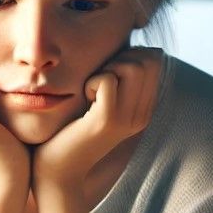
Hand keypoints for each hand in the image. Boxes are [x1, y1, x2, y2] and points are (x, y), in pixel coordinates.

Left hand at [32, 47, 161, 191]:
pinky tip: (84, 99)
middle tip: (98, 81)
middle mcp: (142, 114)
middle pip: (147, 60)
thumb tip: (126, 43)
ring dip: (106, 69)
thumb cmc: (72, 130)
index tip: (108, 72)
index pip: (155, 59)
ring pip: (131, 67)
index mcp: (144, 107)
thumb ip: (116, 76)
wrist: (58, 169)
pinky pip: (107, 80)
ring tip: (92, 90)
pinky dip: (91, 82)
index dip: (130, 54)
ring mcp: (128, 119)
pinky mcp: (107, 121)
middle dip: (120, 58)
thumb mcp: (100, 100)